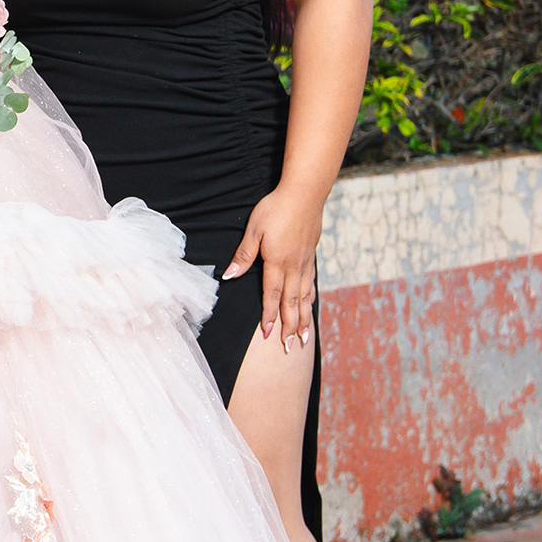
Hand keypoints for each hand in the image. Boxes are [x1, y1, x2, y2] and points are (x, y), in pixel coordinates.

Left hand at [225, 183, 323, 350]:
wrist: (305, 193)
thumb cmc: (276, 208)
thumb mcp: (254, 229)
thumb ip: (244, 254)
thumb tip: (230, 275)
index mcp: (277, 262)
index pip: (272, 295)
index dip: (269, 316)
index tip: (267, 334)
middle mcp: (294, 266)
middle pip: (291, 302)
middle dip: (290, 326)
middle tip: (290, 347)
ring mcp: (305, 262)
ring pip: (304, 296)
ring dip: (304, 318)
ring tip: (305, 337)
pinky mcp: (311, 256)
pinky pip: (311, 284)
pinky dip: (310, 299)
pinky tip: (310, 305)